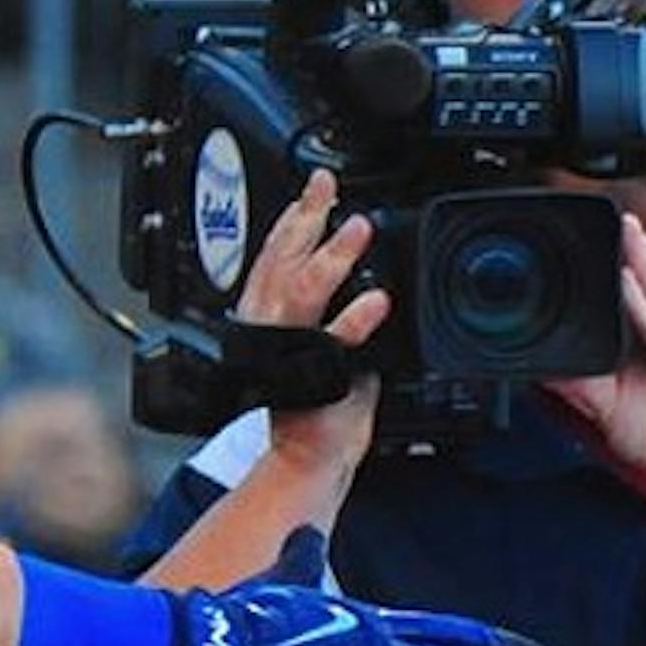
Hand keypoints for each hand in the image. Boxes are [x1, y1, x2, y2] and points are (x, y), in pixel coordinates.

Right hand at [237, 168, 390, 481]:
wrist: (307, 460)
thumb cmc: (315, 407)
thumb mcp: (319, 346)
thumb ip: (333, 313)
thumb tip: (360, 278)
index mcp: (267, 316)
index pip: (275, 254)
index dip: (294, 215)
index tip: (315, 184)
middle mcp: (271, 328)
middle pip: (282, 260)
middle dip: (307, 219)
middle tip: (330, 189)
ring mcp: (290, 351)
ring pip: (303, 291)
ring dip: (332, 257)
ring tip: (358, 230)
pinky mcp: (316, 378)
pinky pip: (335, 343)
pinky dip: (354, 321)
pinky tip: (377, 300)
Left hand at [546, 212, 645, 490]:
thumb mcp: (609, 405)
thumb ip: (580, 383)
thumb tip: (542, 367)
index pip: (640, 285)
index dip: (622, 259)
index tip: (594, 237)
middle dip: (634, 245)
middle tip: (611, 219)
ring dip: (643, 259)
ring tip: (624, 231)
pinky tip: (629, 286)